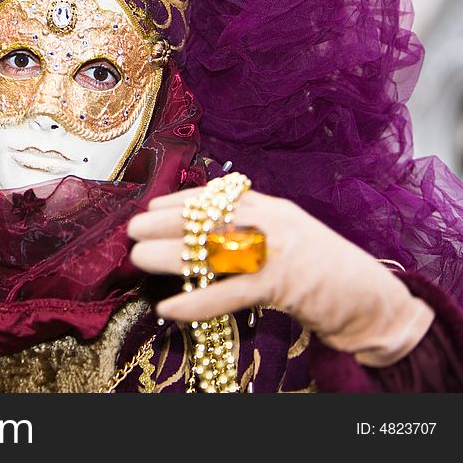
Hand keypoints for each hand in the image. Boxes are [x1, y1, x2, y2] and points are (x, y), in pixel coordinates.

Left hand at [127, 187, 434, 366]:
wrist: (372, 298)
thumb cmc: (322, 266)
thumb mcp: (286, 230)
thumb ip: (250, 223)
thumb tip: (200, 229)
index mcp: (270, 205)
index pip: (213, 195)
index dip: (176, 201)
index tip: (149, 207)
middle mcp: (270, 220)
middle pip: (204, 217)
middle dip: (162, 223)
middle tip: (132, 231)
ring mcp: (275, 251)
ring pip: (209, 251)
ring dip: (169, 256)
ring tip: (138, 260)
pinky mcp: (280, 286)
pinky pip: (227, 295)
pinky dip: (195, 302)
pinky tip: (169, 308)